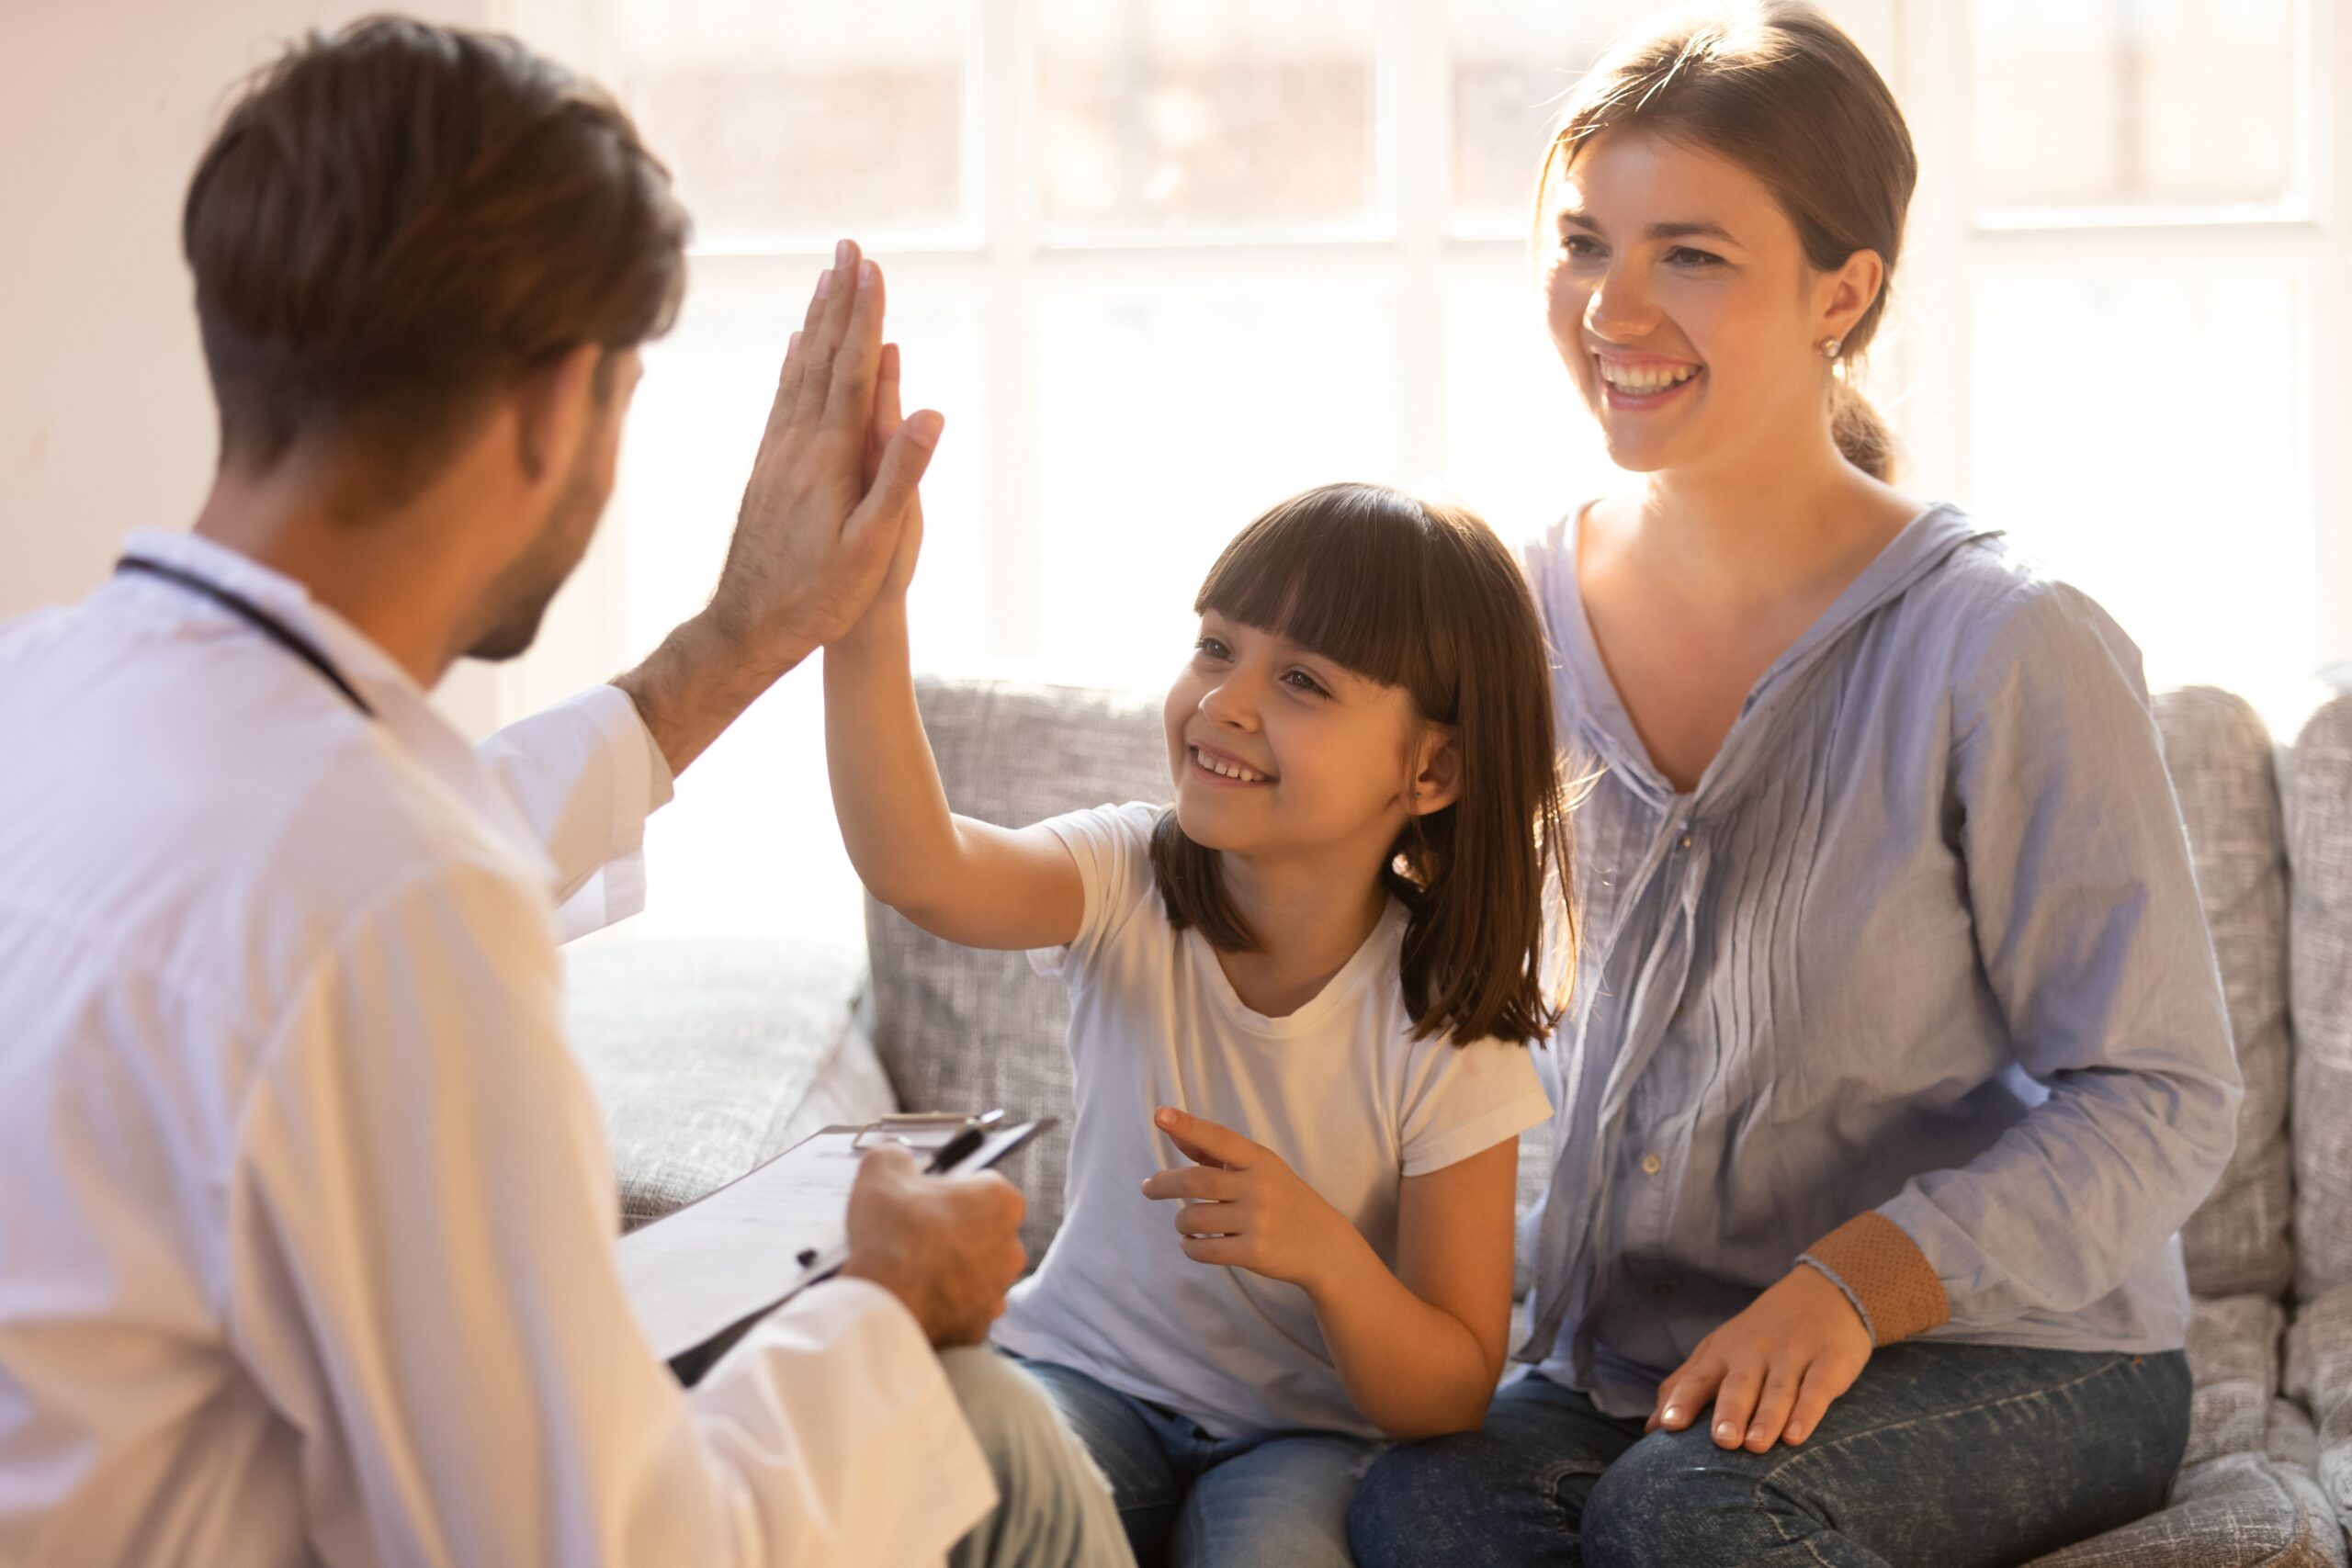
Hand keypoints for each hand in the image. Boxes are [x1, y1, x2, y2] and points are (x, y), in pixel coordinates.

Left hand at [703, 239, 944, 673]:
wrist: (746, 628)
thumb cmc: (818, 596)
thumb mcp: (871, 545)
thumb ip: (899, 476)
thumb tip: (928, 412)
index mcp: (827, 457)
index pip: (851, 369)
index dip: (863, 314)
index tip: (871, 265)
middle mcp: (795, 443)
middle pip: (821, 355)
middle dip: (839, 298)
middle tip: (848, 246)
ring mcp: (777, 453)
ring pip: (799, 370)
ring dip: (816, 321)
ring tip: (827, 279)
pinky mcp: (768, 468)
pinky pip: (784, 398)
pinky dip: (795, 362)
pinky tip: (796, 346)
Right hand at [838, 1145, 1025, 1348]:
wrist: (886, 1301)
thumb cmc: (893, 1234)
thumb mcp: (882, 1171)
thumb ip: (894, 1156)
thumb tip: (894, 1157)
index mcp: (1001, 1201)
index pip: (981, 1187)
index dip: (948, 1190)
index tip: (923, 1197)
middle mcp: (1010, 1246)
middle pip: (980, 1231)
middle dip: (952, 1232)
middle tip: (911, 1232)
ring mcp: (997, 1289)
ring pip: (971, 1272)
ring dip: (947, 1269)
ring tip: (907, 1267)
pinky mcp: (978, 1325)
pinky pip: (960, 1308)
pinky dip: (940, 1304)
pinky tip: (913, 1296)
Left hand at [1140, 1107, 1357, 1292]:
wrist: (1325, 1246)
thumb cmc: (1284, 1200)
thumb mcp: (1260, 1170)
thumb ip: (1216, 1153)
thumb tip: (1174, 1130)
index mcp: (1260, 1160)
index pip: (1219, 1138)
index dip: (1188, 1126)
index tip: (1160, 1115)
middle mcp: (1260, 1187)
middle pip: (1197, 1181)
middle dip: (1165, 1185)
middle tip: (1148, 1188)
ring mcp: (1258, 1221)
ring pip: (1195, 1219)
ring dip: (1181, 1223)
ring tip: (1185, 1224)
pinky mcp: (1255, 1253)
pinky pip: (1204, 1250)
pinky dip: (1190, 1247)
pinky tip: (1192, 1243)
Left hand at [1647, 1264, 1871, 1451]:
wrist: (1825, 1292)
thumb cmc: (1760, 1334)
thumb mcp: (1718, 1351)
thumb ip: (1685, 1386)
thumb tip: (1651, 1428)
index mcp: (1722, 1353)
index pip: (1698, 1378)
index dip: (1683, 1400)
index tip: (1668, 1425)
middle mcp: (1754, 1353)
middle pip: (1739, 1385)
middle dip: (1729, 1412)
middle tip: (1722, 1441)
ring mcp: (1792, 1356)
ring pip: (1778, 1389)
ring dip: (1767, 1417)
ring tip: (1756, 1445)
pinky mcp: (1828, 1363)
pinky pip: (1817, 1389)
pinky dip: (1807, 1412)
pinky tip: (1797, 1435)